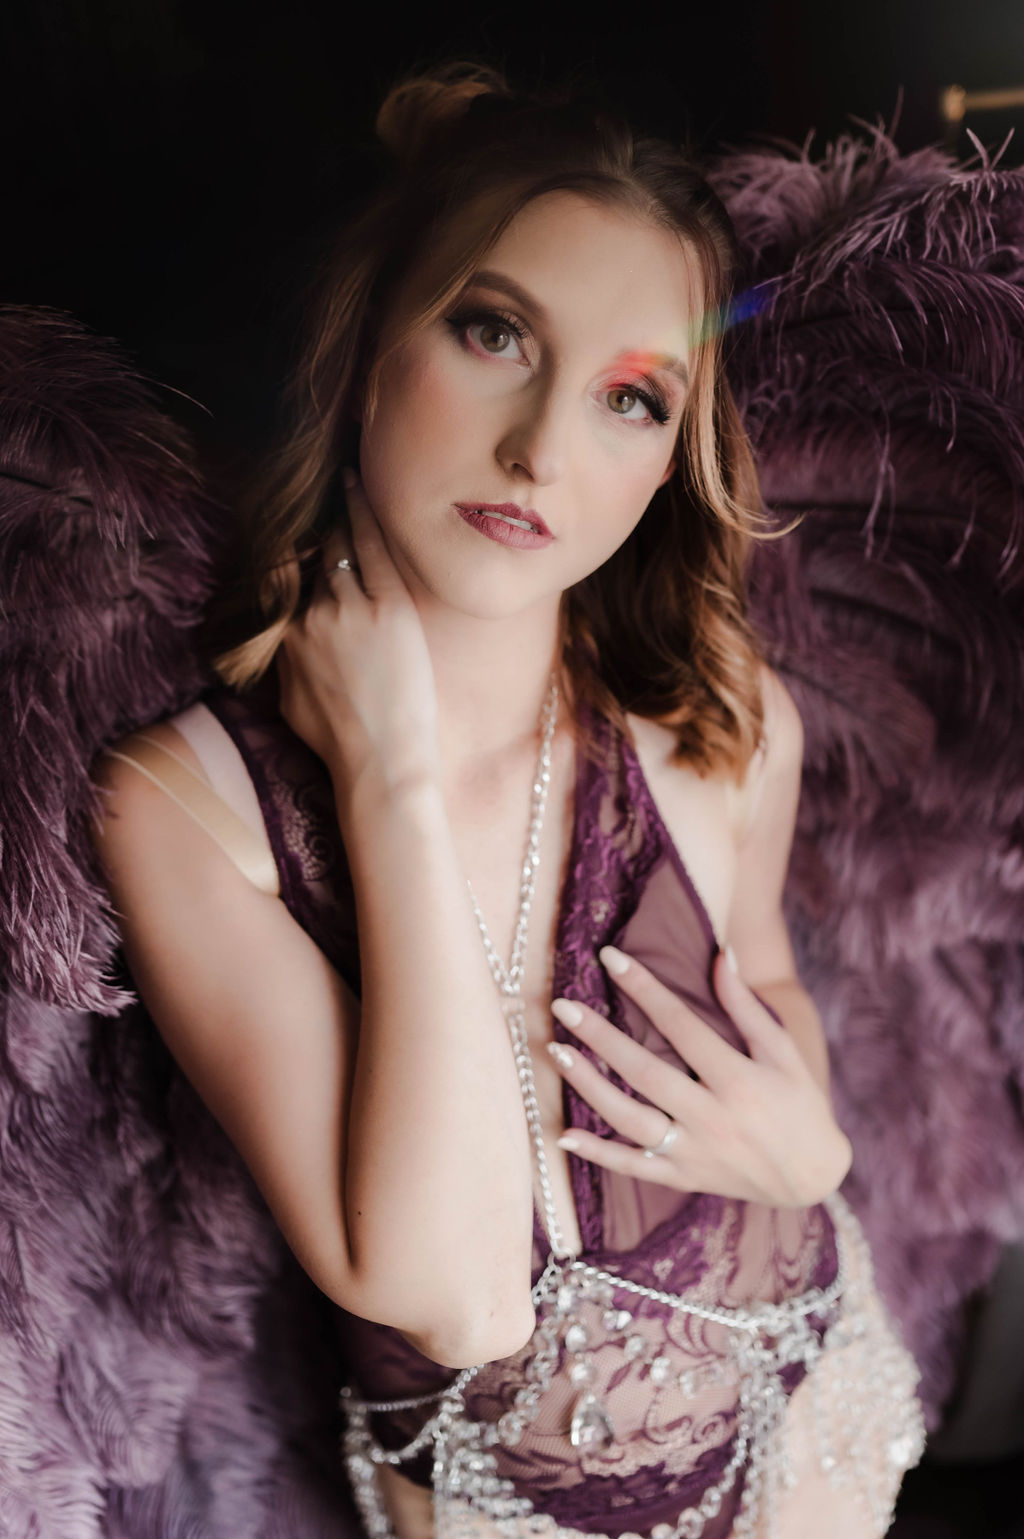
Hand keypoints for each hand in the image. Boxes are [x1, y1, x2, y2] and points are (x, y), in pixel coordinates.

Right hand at [276, 470, 442, 797]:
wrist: (381, 765)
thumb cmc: (339, 744)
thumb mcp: (290, 701)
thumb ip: (282, 662)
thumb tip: (282, 643)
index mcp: (285, 636)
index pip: (281, 576)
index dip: (287, 548)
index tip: (292, 527)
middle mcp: (310, 616)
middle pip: (309, 555)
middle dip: (313, 523)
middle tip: (316, 488)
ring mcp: (350, 609)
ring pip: (339, 545)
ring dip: (337, 511)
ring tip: (338, 479)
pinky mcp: (389, 608)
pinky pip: (372, 547)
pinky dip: (363, 513)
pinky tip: (358, 486)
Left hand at [546, 947, 852, 1207]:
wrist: (814, 1177)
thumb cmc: (800, 1104)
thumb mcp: (783, 1053)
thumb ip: (747, 1008)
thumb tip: (721, 954)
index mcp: (737, 1079)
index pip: (680, 1024)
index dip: (643, 988)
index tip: (611, 958)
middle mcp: (712, 1117)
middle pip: (644, 1071)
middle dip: (600, 1036)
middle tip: (563, 1006)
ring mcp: (695, 1152)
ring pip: (630, 1119)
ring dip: (589, 1087)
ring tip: (558, 1053)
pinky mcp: (684, 1178)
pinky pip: (634, 1167)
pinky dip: (599, 1154)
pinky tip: (564, 1135)